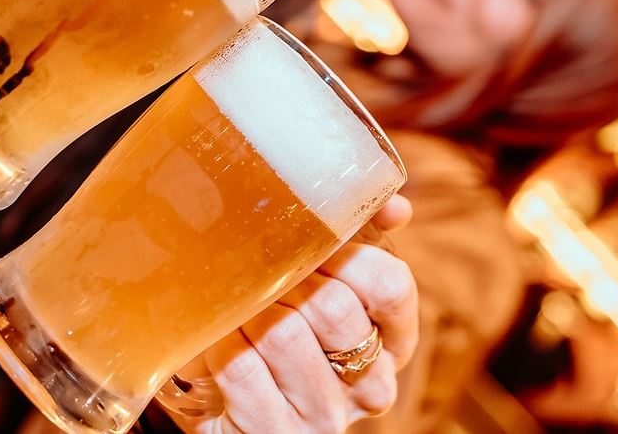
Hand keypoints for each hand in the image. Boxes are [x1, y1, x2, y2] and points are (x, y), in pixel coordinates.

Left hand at [165, 193, 417, 433]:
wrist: (231, 405)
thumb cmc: (283, 332)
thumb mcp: (325, 287)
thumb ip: (360, 241)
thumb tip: (396, 205)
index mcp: (391, 344)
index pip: (391, 286)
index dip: (347, 254)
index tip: (312, 244)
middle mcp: (369, 387)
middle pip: (335, 307)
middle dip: (287, 280)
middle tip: (262, 275)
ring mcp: (323, 416)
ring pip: (285, 334)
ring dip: (249, 310)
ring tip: (239, 309)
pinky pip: (243, 368)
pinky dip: (223, 344)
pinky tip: (221, 341)